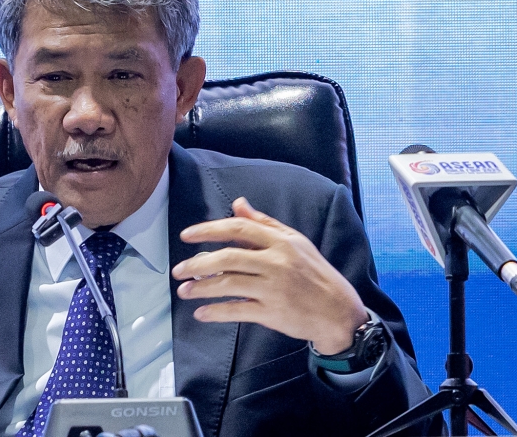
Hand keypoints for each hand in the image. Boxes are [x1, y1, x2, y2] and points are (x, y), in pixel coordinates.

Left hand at [171, 197, 367, 353]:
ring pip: (229, 284)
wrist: (338, 311)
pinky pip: (238, 310)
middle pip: (228, 257)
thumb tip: (238, 203)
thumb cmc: (314, 273)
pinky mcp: (273, 312)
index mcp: (280, 241)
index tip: (186, 235)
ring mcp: (274, 288)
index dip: (209, 230)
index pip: (238, 228)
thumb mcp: (295, 242)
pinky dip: (216, 312)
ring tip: (184, 291)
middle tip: (178, 270)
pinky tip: (201, 313)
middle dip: (197, 263)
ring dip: (201, 288)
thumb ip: (264, 223)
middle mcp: (276, 262)